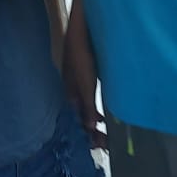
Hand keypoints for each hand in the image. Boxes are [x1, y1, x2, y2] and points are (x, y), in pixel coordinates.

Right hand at [63, 22, 105, 149]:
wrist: (80, 30)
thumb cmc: (82, 55)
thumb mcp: (86, 82)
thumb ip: (89, 105)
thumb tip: (91, 128)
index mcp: (69, 95)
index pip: (77, 121)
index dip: (88, 135)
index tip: (101, 146)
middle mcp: (72, 92)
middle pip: (81, 117)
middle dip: (92, 131)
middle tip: (107, 145)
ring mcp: (79, 84)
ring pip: (86, 109)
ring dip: (95, 121)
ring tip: (107, 132)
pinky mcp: (86, 76)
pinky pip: (90, 99)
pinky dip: (96, 110)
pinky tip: (106, 112)